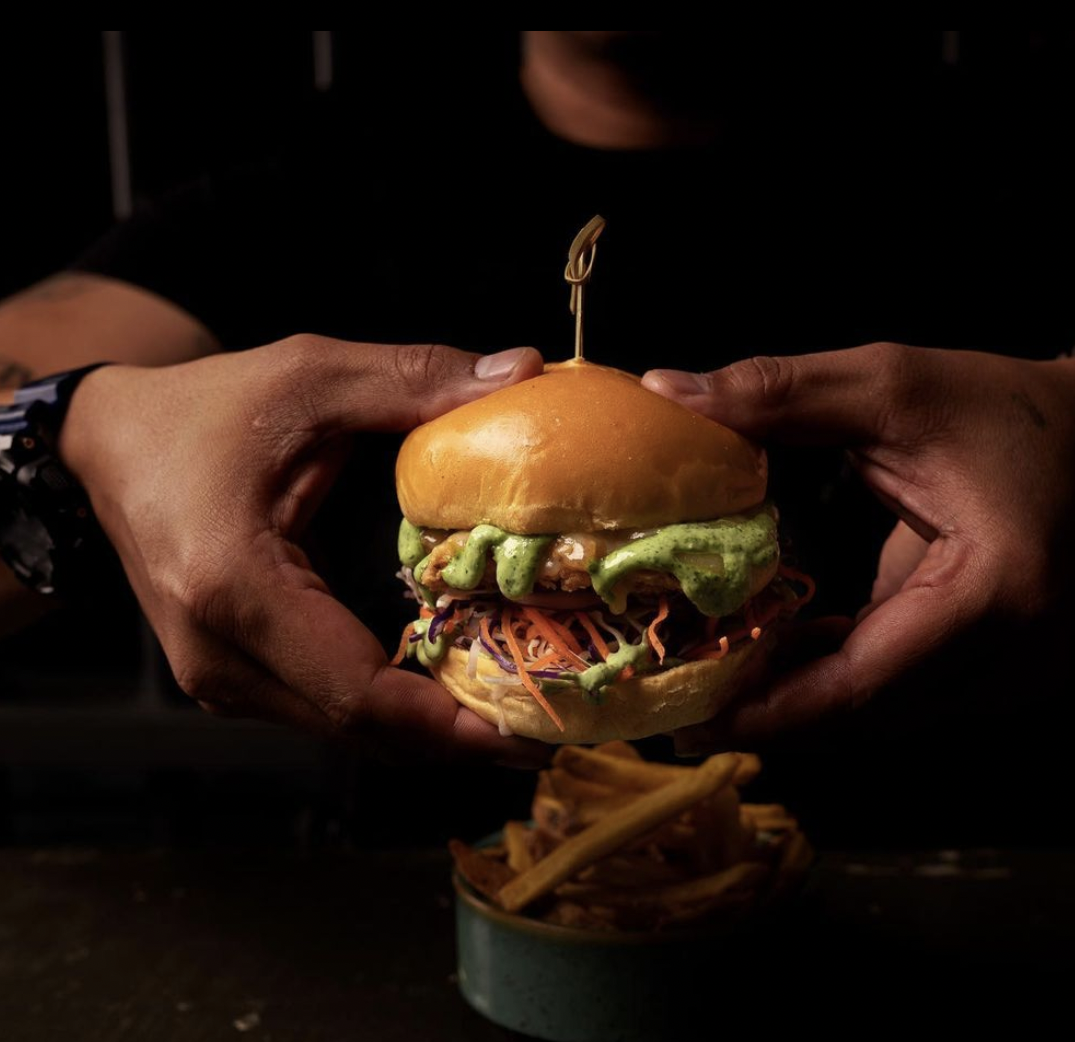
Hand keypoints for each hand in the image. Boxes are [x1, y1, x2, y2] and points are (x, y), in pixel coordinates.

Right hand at [59, 336, 548, 764]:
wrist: (112, 444)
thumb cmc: (203, 409)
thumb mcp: (311, 377)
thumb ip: (415, 379)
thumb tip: (524, 372)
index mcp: (235, 587)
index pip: (358, 692)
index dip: (450, 724)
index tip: (528, 729)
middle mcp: (219, 655)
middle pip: (359, 728)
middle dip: (456, 739)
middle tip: (547, 730)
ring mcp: (219, 677)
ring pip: (344, 730)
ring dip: (429, 731)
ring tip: (516, 715)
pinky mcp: (230, 675)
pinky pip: (325, 709)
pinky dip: (393, 710)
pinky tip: (452, 695)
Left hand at [644, 343, 1074, 745]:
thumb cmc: (999, 406)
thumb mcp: (887, 385)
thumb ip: (777, 392)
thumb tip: (666, 390)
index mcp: (995, 593)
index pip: (864, 682)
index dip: (772, 707)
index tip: (691, 712)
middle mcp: (1010, 656)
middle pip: (865, 714)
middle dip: (769, 714)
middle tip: (678, 701)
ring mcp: (1007, 674)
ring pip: (877, 716)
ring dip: (795, 702)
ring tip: (708, 680)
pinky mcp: (989, 669)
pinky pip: (895, 693)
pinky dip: (831, 679)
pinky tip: (772, 654)